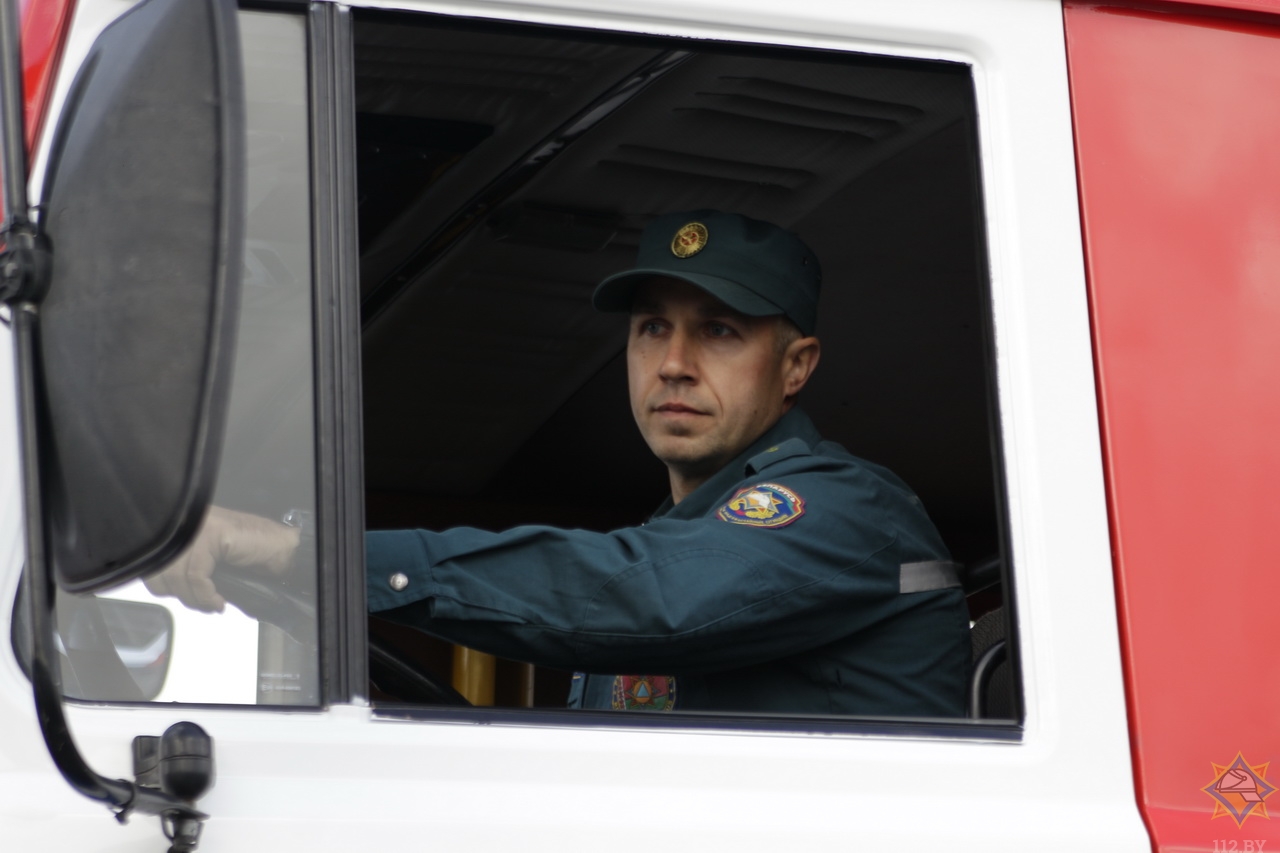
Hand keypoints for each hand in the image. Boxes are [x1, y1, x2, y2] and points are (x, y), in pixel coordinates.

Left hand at [143, 506, 300, 612]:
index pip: (154, 562)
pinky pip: (195, 575)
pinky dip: (206, 595)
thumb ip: (191, 573)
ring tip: (213, 603)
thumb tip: (173, 592)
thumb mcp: (215, 566)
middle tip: (203, 603)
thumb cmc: (257, 555)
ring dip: (196, 599)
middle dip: (181, 595)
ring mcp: (199, 527)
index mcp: (186, 530)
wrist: (285, 547)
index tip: (189, 600)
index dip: (166, 588)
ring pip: (176, 575)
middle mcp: (188, 525)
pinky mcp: (212, 534)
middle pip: (160, 570)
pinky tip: (219, 601)